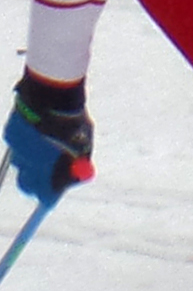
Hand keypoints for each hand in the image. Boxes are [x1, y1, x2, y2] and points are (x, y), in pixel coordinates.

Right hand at [7, 74, 93, 199]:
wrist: (53, 93)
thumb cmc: (73, 120)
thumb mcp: (84, 143)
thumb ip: (80, 161)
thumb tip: (77, 176)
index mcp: (47, 167)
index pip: (44, 194)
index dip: (49, 196)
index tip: (52, 197)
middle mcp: (28, 161)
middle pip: (27, 185)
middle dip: (36, 184)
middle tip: (47, 179)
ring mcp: (17, 148)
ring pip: (21, 165)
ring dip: (31, 163)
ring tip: (47, 146)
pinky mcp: (10, 133)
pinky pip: (17, 147)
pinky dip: (26, 145)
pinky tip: (38, 131)